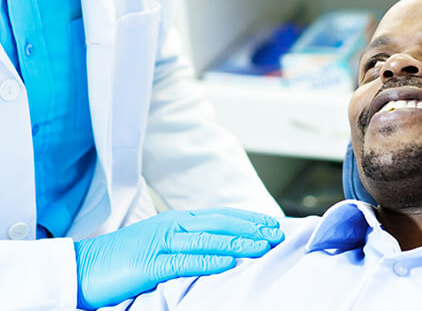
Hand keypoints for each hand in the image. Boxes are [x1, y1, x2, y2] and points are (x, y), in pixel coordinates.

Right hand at [74, 207, 283, 308]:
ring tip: (263, 246)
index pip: (220, 215)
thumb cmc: (125, 259)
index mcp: (177, 220)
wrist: (86, 266)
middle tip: (277, 233)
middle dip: (251, 227)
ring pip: (209, 239)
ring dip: (239, 242)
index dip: (247, 219)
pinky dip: (210, 261)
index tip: (270, 224)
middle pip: (220, 222)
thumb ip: (187, 243)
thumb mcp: (161, 245)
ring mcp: (163, 241)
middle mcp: (173, 224)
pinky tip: (229, 263)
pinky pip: (186, 261)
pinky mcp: (151, 262)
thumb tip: (218, 250)